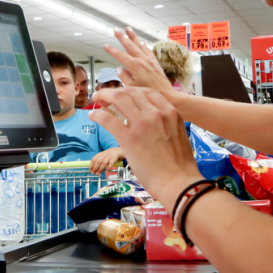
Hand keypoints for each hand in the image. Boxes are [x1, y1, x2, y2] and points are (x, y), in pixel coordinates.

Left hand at [89, 87, 201, 207]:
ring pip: (118, 99)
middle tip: (104, 96)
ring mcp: (142, 124)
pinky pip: (108, 119)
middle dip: (114, 91)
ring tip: (96, 101)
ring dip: (104, 97)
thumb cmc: (180, 164)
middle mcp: (156, 113)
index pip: (146, 92)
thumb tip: (154, 123)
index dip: (131, 90)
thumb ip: (166, 123)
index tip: (123, 94)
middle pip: (130, 92)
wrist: (178, 182)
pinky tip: (93, 116)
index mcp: (170, 112)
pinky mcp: (129, 138)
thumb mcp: (178, 133)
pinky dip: (98, 115)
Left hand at [89, 147, 123, 173]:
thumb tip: (92, 169)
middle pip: (98, 162)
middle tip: (94, 173)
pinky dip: (108, 168)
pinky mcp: (113, 159)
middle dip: (95, 168)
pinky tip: (106, 172)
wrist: (115, 151)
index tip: (90, 170)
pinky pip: (110, 164)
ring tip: (98, 173)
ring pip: (103, 163)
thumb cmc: (106, 155)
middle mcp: (103, 155)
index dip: (91, 165)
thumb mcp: (100, 156)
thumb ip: (97, 161)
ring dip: (100, 169)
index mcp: (98, 155)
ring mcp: (108, 157)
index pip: (93, 160)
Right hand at [102, 27, 174, 97]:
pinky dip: (144, 45)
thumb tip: (119, 69)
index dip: (112, 50)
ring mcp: (150, 60)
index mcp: (135, 65)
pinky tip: (143, 43)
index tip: (105, 45)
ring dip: (133, 37)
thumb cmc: (149, 93)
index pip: (120, 55)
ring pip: (140, 45)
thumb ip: (124, 77)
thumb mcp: (132, 87)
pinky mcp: (155, 63)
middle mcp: (143, 60)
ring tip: (128, 29)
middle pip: (130, 46)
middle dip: (122, 37)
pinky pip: (149, 50)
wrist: (167, 96)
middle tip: (116, 30)